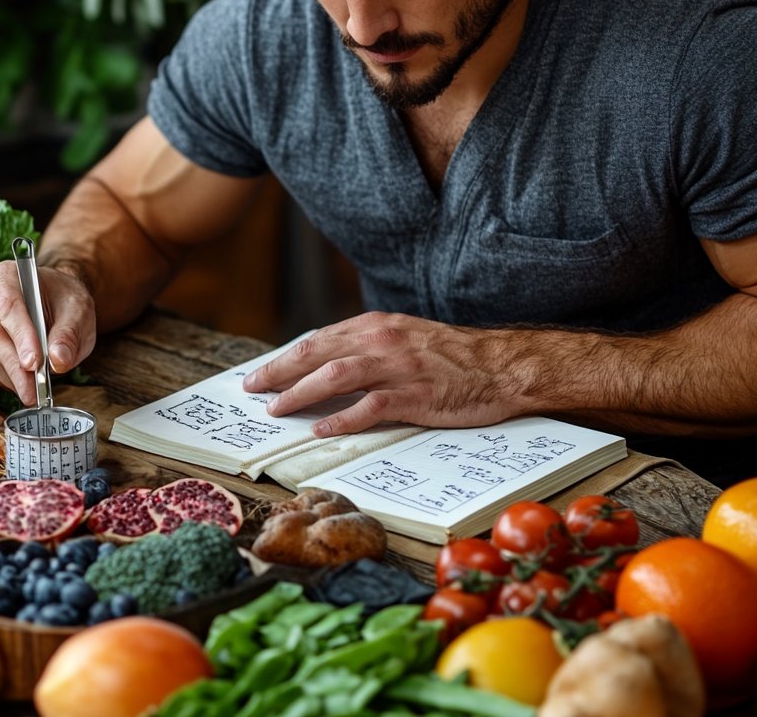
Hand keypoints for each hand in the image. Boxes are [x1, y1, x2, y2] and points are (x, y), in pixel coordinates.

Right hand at [0, 261, 96, 404]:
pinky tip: (21, 384)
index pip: (8, 306)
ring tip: (32, 392)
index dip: (20, 337)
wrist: (54, 301)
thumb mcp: (79, 312)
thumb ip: (70, 335)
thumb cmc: (64, 301)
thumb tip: (58, 361)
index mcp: (6, 274)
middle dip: (13, 365)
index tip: (34, 363)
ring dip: (8, 376)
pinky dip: (1, 379)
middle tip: (33, 390)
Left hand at [242, 312, 521, 436]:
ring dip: (300, 394)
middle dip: (278, 372)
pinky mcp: (415, 395)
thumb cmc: (453, 357)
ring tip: (277, 409)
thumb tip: (328, 366)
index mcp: (375, 326)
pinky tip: (321, 430)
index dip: (284, 358)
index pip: (317, 341)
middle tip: (253, 390)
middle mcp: (381, 341)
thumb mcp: (404, 338)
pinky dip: (341, 419)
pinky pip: (369, 407)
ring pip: (334, 377)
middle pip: (316, 354)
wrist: (503, 366)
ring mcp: (397, 367)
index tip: (261, 374)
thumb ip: (368, 348)